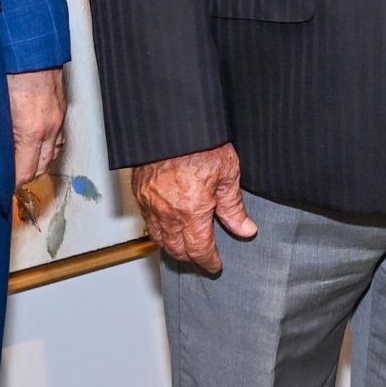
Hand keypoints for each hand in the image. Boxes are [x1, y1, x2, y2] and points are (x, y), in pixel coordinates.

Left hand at [8, 66, 67, 189]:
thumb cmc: (9, 67)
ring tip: (22, 161)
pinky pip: (58, 137)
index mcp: (30, 129)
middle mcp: (49, 126)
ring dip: (38, 160)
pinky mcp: (62, 107)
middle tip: (9, 176)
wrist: (30, 42)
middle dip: (26, 174)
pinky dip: (47, 145)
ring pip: (52, 153)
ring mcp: (58, 117)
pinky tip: (35, 142)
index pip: (25, 171)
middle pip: (42, 167)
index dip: (12, 182)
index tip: (2, 185)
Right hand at [132, 143, 256, 272]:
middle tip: (203, 258)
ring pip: (159, 237)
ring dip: (173, 246)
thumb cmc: (201, 141)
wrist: (174, 120)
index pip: (199, 250)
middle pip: (176, 249)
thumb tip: (246, 229)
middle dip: (191, 258)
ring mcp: (150, 202)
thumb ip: (234, 207)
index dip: (208, 261)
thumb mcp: (227, 173)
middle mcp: (167, 212)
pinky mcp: (140, 191)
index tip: (215, 266)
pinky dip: (159, 229)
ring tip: (186, 246)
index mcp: (191, 211)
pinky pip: (148, 220)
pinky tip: (168, 225)